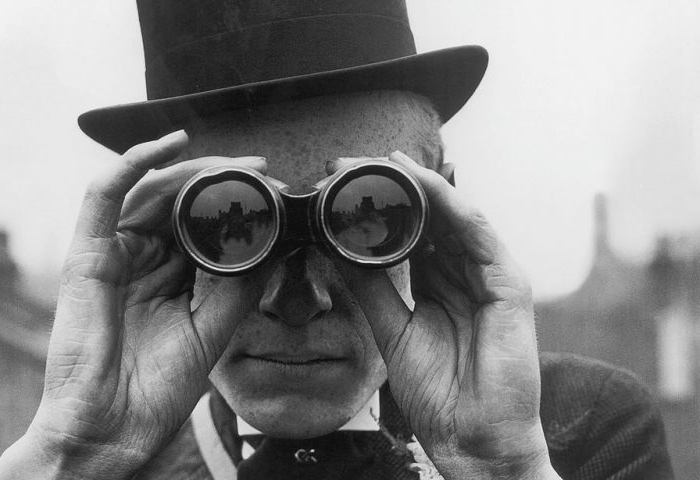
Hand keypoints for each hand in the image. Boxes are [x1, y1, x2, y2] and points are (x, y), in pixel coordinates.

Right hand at [0, 131, 265, 479]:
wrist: (114, 429)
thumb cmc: (158, 388)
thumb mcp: (214, 327)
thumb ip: (239, 282)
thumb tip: (274, 240)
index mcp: (168, 278)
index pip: (199, 223)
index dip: (232, 202)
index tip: (270, 190)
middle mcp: (140, 260)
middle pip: (177, 201)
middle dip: (218, 178)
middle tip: (258, 167)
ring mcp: (113, 254)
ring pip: (149, 191)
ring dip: (190, 169)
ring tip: (230, 163)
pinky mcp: (87, 253)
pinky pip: (102, 194)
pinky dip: (132, 162)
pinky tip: (170, 144)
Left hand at [332, 152, 559, 479]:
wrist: (471, 437)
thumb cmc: (437, 391)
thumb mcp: (392, 329)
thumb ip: (372, 287)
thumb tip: (338, 249)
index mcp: (437, 284)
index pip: (411, 233)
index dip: (381, 209)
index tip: (342, 187)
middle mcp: (463, 274)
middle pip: (432, 218)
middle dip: (397, 188)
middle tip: (356, 164)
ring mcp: (488, 276)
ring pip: (455, 216)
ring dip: (421, 186)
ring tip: (386, 163)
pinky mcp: (509, 284)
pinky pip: (478, 233)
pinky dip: (452, 204)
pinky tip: (424, 183)